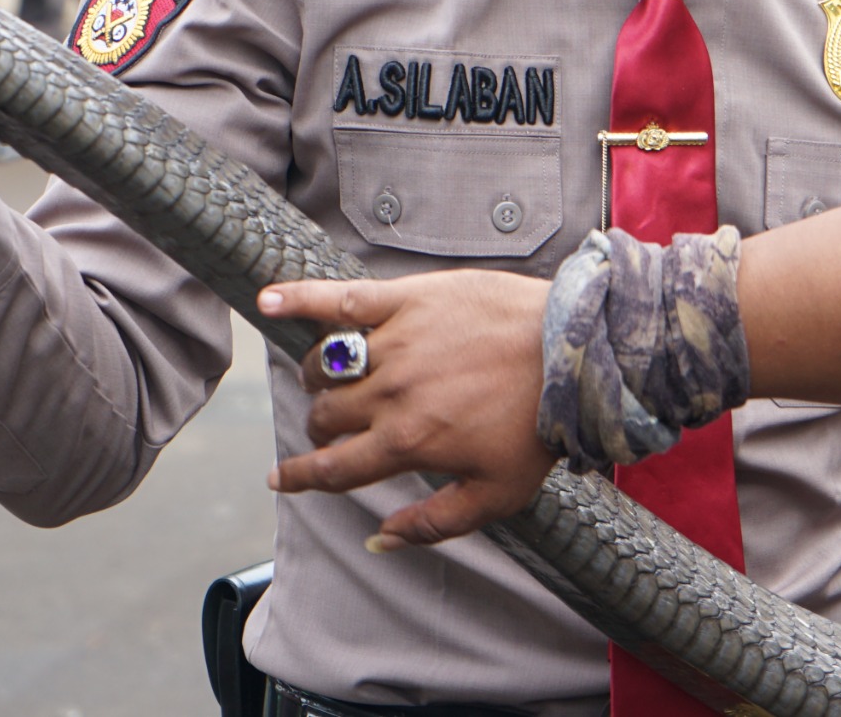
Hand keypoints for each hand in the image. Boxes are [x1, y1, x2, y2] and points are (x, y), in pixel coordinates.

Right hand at [258, 271, 553, 547]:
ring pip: (326, 365)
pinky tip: (267, 300)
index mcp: (407, 443)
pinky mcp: (406, 300)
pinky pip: (339, 298)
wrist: (573, 351)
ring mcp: (394, 343)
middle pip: (325, 417)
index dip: (299, 478)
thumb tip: (379, 542)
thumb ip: (433, 523)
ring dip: (319, 379)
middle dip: (321, 429)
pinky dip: (298, 299)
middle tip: (334, 427)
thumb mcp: (496, 496)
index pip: (332, 468)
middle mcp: (391, 394)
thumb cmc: (538, 425)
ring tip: (331, 380)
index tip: (279, 480)